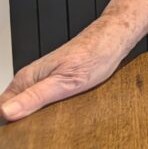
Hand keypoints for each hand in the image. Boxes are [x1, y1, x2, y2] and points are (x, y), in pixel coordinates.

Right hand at [0, 19, 127, 121]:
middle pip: (15, 111)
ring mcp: (42, 81)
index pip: (3, 110)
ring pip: (29, 107)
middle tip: (43, 127)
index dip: (11, 124)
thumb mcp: (65, 82)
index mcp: (26, 79)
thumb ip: (35, 97)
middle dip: (24, 123)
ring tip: (53, 119)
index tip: (22, 132)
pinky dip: (49, 111)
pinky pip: (43, 102)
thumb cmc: (94, 54)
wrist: (113, 39)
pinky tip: (60, 113)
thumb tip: (7, 112)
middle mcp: (30, 79)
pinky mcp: (54, 82)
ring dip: (38, 118)